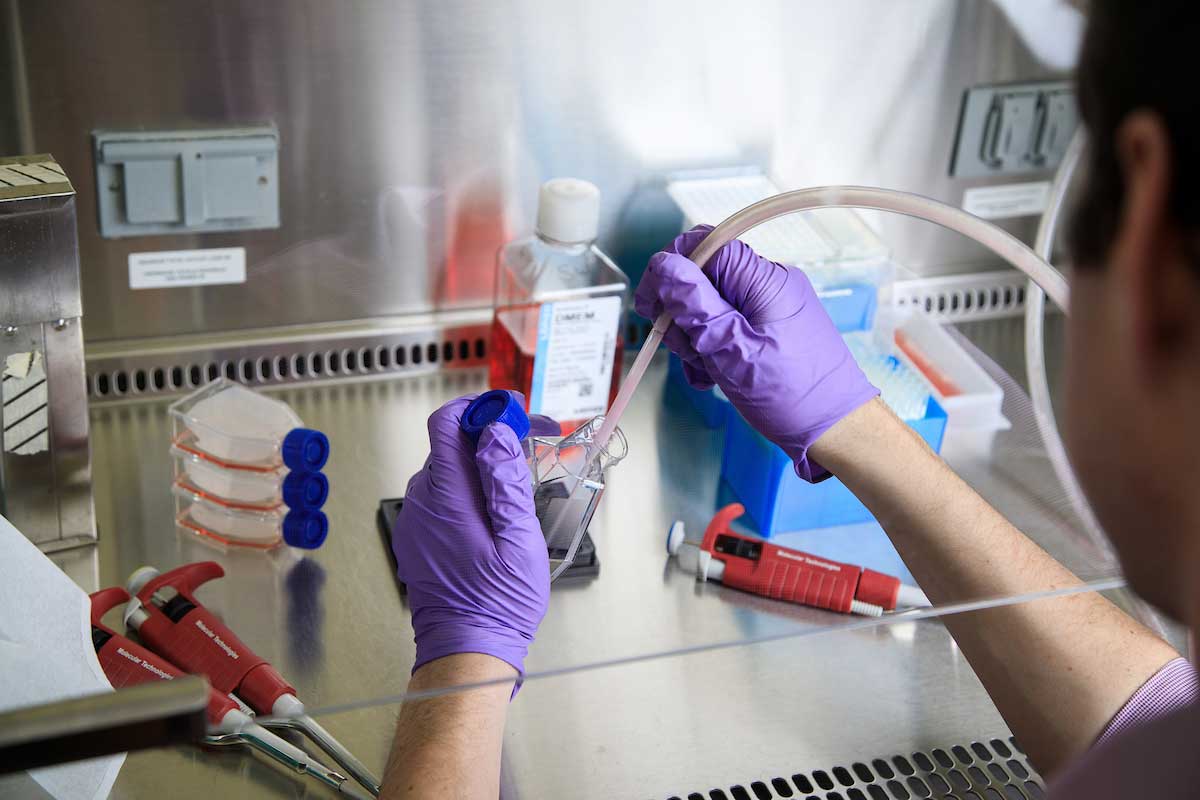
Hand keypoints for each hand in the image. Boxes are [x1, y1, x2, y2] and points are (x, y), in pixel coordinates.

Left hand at [392, 395, 549, 676]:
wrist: (467, 650)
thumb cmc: (497, 602)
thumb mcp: (517, 539)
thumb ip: (505, 481)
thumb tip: (495, 434)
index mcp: (445, 497)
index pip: (445, 424)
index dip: (477, 409)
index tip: (507, 413)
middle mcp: (422, 503)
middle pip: (450, 446)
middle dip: (488, 438)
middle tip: (529, 447)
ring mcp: (417, 521)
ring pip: (449, 472)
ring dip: (480, 467)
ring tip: (518, 487)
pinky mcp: (420, 537)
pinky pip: (443, 498)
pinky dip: (468, 492)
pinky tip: (496, 514)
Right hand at [635, 225, 877, 479]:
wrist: (837, 429)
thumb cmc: (793, 395)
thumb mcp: (730, 349)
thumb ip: (695, 305)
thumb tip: (664, 265)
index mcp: (764, 280)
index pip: (706, 245)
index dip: (670, 269)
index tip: (651, 305)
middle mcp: (769, 285)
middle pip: (704, 279)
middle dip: (683, 316)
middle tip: (687, 351)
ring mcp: (770, 308)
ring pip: (711, 307)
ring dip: (695, 339)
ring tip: (705, 372)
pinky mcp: (770, 329)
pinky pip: (728, 327)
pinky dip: (712, 350)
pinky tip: (713, 376)